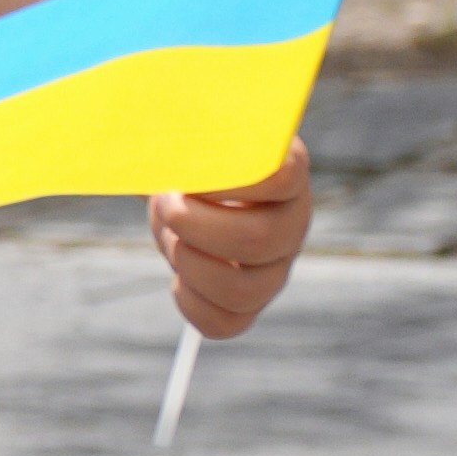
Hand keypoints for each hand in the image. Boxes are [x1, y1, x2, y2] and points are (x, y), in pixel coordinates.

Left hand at [154, 146, 310, 337]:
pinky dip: (191, 304)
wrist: (187, 183)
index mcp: (288, 169)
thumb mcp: (184, 132)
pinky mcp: (251, 300)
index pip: (278, 179)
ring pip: (243, 289)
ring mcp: (277, 266)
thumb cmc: (188, 153)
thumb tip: (163, 151)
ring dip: (190, 264)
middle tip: (165, 204)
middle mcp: (293, 221)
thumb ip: (183, 134)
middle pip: (258, 239)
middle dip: (195, 226)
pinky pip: (227, 323)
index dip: (229, 183)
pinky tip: (179, 276)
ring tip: (171, 238)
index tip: (188, 177)